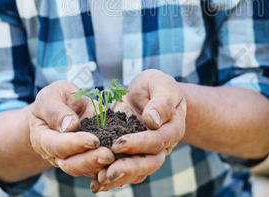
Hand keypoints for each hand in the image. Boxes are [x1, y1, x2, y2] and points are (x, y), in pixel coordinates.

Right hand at [28, 81, 115, 176]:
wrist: (65, 107)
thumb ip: (56, 109)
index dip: (74, 144)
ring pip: (85, 169)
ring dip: (100, 165)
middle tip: (108, 155)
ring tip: (115, 158)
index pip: (56, 145)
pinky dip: (108, 166)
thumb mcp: (52, 95)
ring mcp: (72, 159)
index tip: (93, 140)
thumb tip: (69, 125)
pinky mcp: (88, 158)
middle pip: (70, 164)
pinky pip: (97, 167)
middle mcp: (55, 154)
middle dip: (90, 160)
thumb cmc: (56, 99)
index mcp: (42, 138)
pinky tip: (121, 160)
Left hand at [90, 70, 185, 191]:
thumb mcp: (161, 84)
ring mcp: (148, 153)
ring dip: (118, 178)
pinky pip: (125, 171)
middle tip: (109, 171)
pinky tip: (96, 183)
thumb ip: (161, 101)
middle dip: (129, 168)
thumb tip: (152, 121)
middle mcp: (163, 146)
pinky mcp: (133, 156)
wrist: (148, 93)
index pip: (158, 141)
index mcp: (172, 128)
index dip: (139, 144)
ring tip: (99, 180)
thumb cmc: (156, 86)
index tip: (118, 143)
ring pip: (137, 172)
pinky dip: (111, 179)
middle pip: (149, 163)